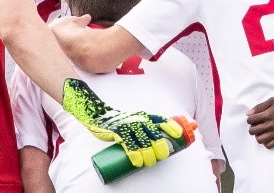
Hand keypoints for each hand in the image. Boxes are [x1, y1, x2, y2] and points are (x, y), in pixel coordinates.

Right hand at [62, 78, 191, 166]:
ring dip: (148, 152)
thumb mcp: (130, 121)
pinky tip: (139, 162)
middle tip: (163, 154)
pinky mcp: (116, 131)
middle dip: (160, 144)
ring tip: (151, 162)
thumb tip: (157, 143)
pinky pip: (127, 143)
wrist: (94, 112)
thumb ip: (141, 128)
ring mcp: (126, 124)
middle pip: (153, 132)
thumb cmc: (115, 120)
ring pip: (141, 140)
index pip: (159, 120)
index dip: (170, 126)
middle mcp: (136, 119)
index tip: (179, 134)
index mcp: (142, 116)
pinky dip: (134, 153)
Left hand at [246, 96, 273, 148]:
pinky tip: (268, 137)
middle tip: (256, 126)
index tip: (253, 119)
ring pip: (259, 140)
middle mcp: (270, 124)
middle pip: (253, 131)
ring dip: (258, 136)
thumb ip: (259, 106)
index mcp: (267, 114)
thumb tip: (248, 113)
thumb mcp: (273, 101)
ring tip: (261, 132)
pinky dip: (266, 143)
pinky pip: (269, 145)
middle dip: (252, 128)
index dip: (249, 119)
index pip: (250, 120)